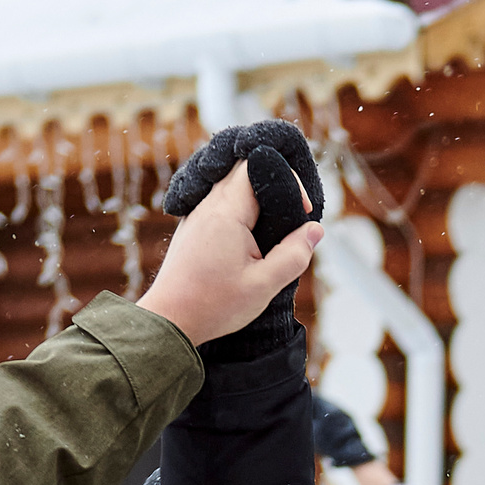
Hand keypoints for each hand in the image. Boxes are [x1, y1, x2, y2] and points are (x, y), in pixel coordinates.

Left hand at [138, 154, 321, 346]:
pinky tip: (250, 237)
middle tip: (291, 215)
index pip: (256, 164)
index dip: (286, 178)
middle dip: (273, 183)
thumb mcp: (264, 286)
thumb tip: (315, 230)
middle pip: (243, 169)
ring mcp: (196, 214)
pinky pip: (220, 202)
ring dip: (256, 196)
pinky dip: (240, 209)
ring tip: (273, 228)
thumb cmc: (213, 305)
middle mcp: (207, 206)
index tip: (301, 211)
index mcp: (226, 213)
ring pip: (230, 185)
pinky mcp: (193, 227)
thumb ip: (294, 255)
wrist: (169, 320)